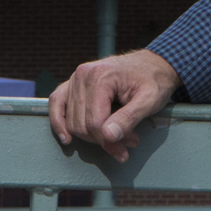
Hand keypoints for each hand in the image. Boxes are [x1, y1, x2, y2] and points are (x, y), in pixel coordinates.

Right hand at [48, 50, 181, 163]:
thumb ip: (129, 118)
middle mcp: (83, 75)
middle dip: (104, 140)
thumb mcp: (150, 100)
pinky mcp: (73, 83)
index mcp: (101, 76)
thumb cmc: (153, 80)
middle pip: (82, 125)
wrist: (153, 64)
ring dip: (91, 137)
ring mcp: (75, 78)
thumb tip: (107, 136)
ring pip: (72, 122)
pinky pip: (57, 103)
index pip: (95, 122)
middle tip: (128, 142)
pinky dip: (59, 122)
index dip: (110, 141)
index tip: (128, 147)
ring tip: (116, 138)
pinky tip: (67, 138)